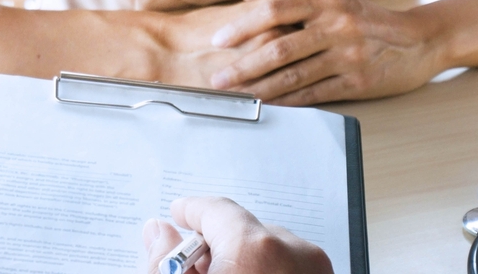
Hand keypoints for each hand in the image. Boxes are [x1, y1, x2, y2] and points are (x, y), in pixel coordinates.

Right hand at [144, 197, 332, 273]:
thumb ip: (165, 261)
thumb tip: (159, 234)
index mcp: (257, 249)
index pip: (217, 210)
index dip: (191, 211)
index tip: (180, 214)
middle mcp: (296, 254)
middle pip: (245, 231)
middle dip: (220, 245)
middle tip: (194, 267)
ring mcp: (318, 270)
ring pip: (272, 251)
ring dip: (248, 262)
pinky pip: (293, 266)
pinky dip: (272, 272)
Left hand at [207, 0, 445, 104]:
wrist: (421, 39)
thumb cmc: (368, 17)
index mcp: (326, 2)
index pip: (275, 10)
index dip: (243, 26)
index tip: (218, 40)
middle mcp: (336, 27)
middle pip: (280, 48)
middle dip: (244, 65)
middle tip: (218, 78)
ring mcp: (348, 56)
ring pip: (294, 75)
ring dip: (261, 88)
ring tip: (236, 96)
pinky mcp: (357, 82)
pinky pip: (314, 94)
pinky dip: (288, 102)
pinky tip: (268, 106)